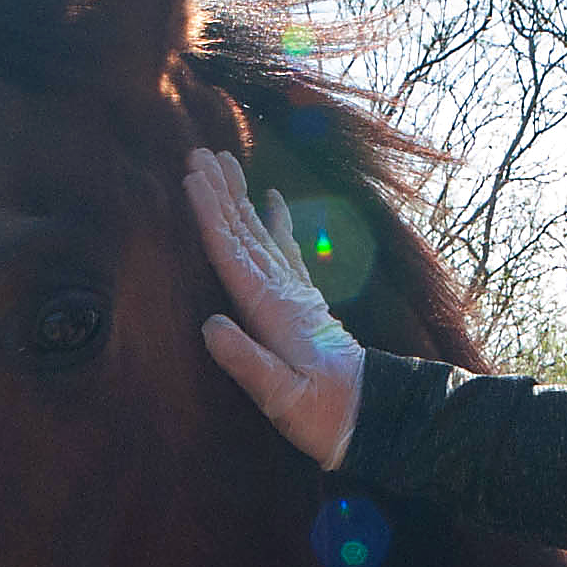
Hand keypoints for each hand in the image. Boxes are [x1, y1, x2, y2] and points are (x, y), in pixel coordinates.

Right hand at [188, 150, 365, 466]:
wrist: (374, 415)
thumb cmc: (325, 415)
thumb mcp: (283, 399)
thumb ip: (249, 363)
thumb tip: (210, 326)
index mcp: (272, 312)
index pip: (232, 255)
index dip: (210, 216)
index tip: (192, 179)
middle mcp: (284, 294)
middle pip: (244, 234)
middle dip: (220, 193)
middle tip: (198, 152)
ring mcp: (296, 295)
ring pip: (260, 235)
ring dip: (239, 198)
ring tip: (224, 161)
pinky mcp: (304, 303)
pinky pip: (285, 250)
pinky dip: (276, 222)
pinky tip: (272, 199)